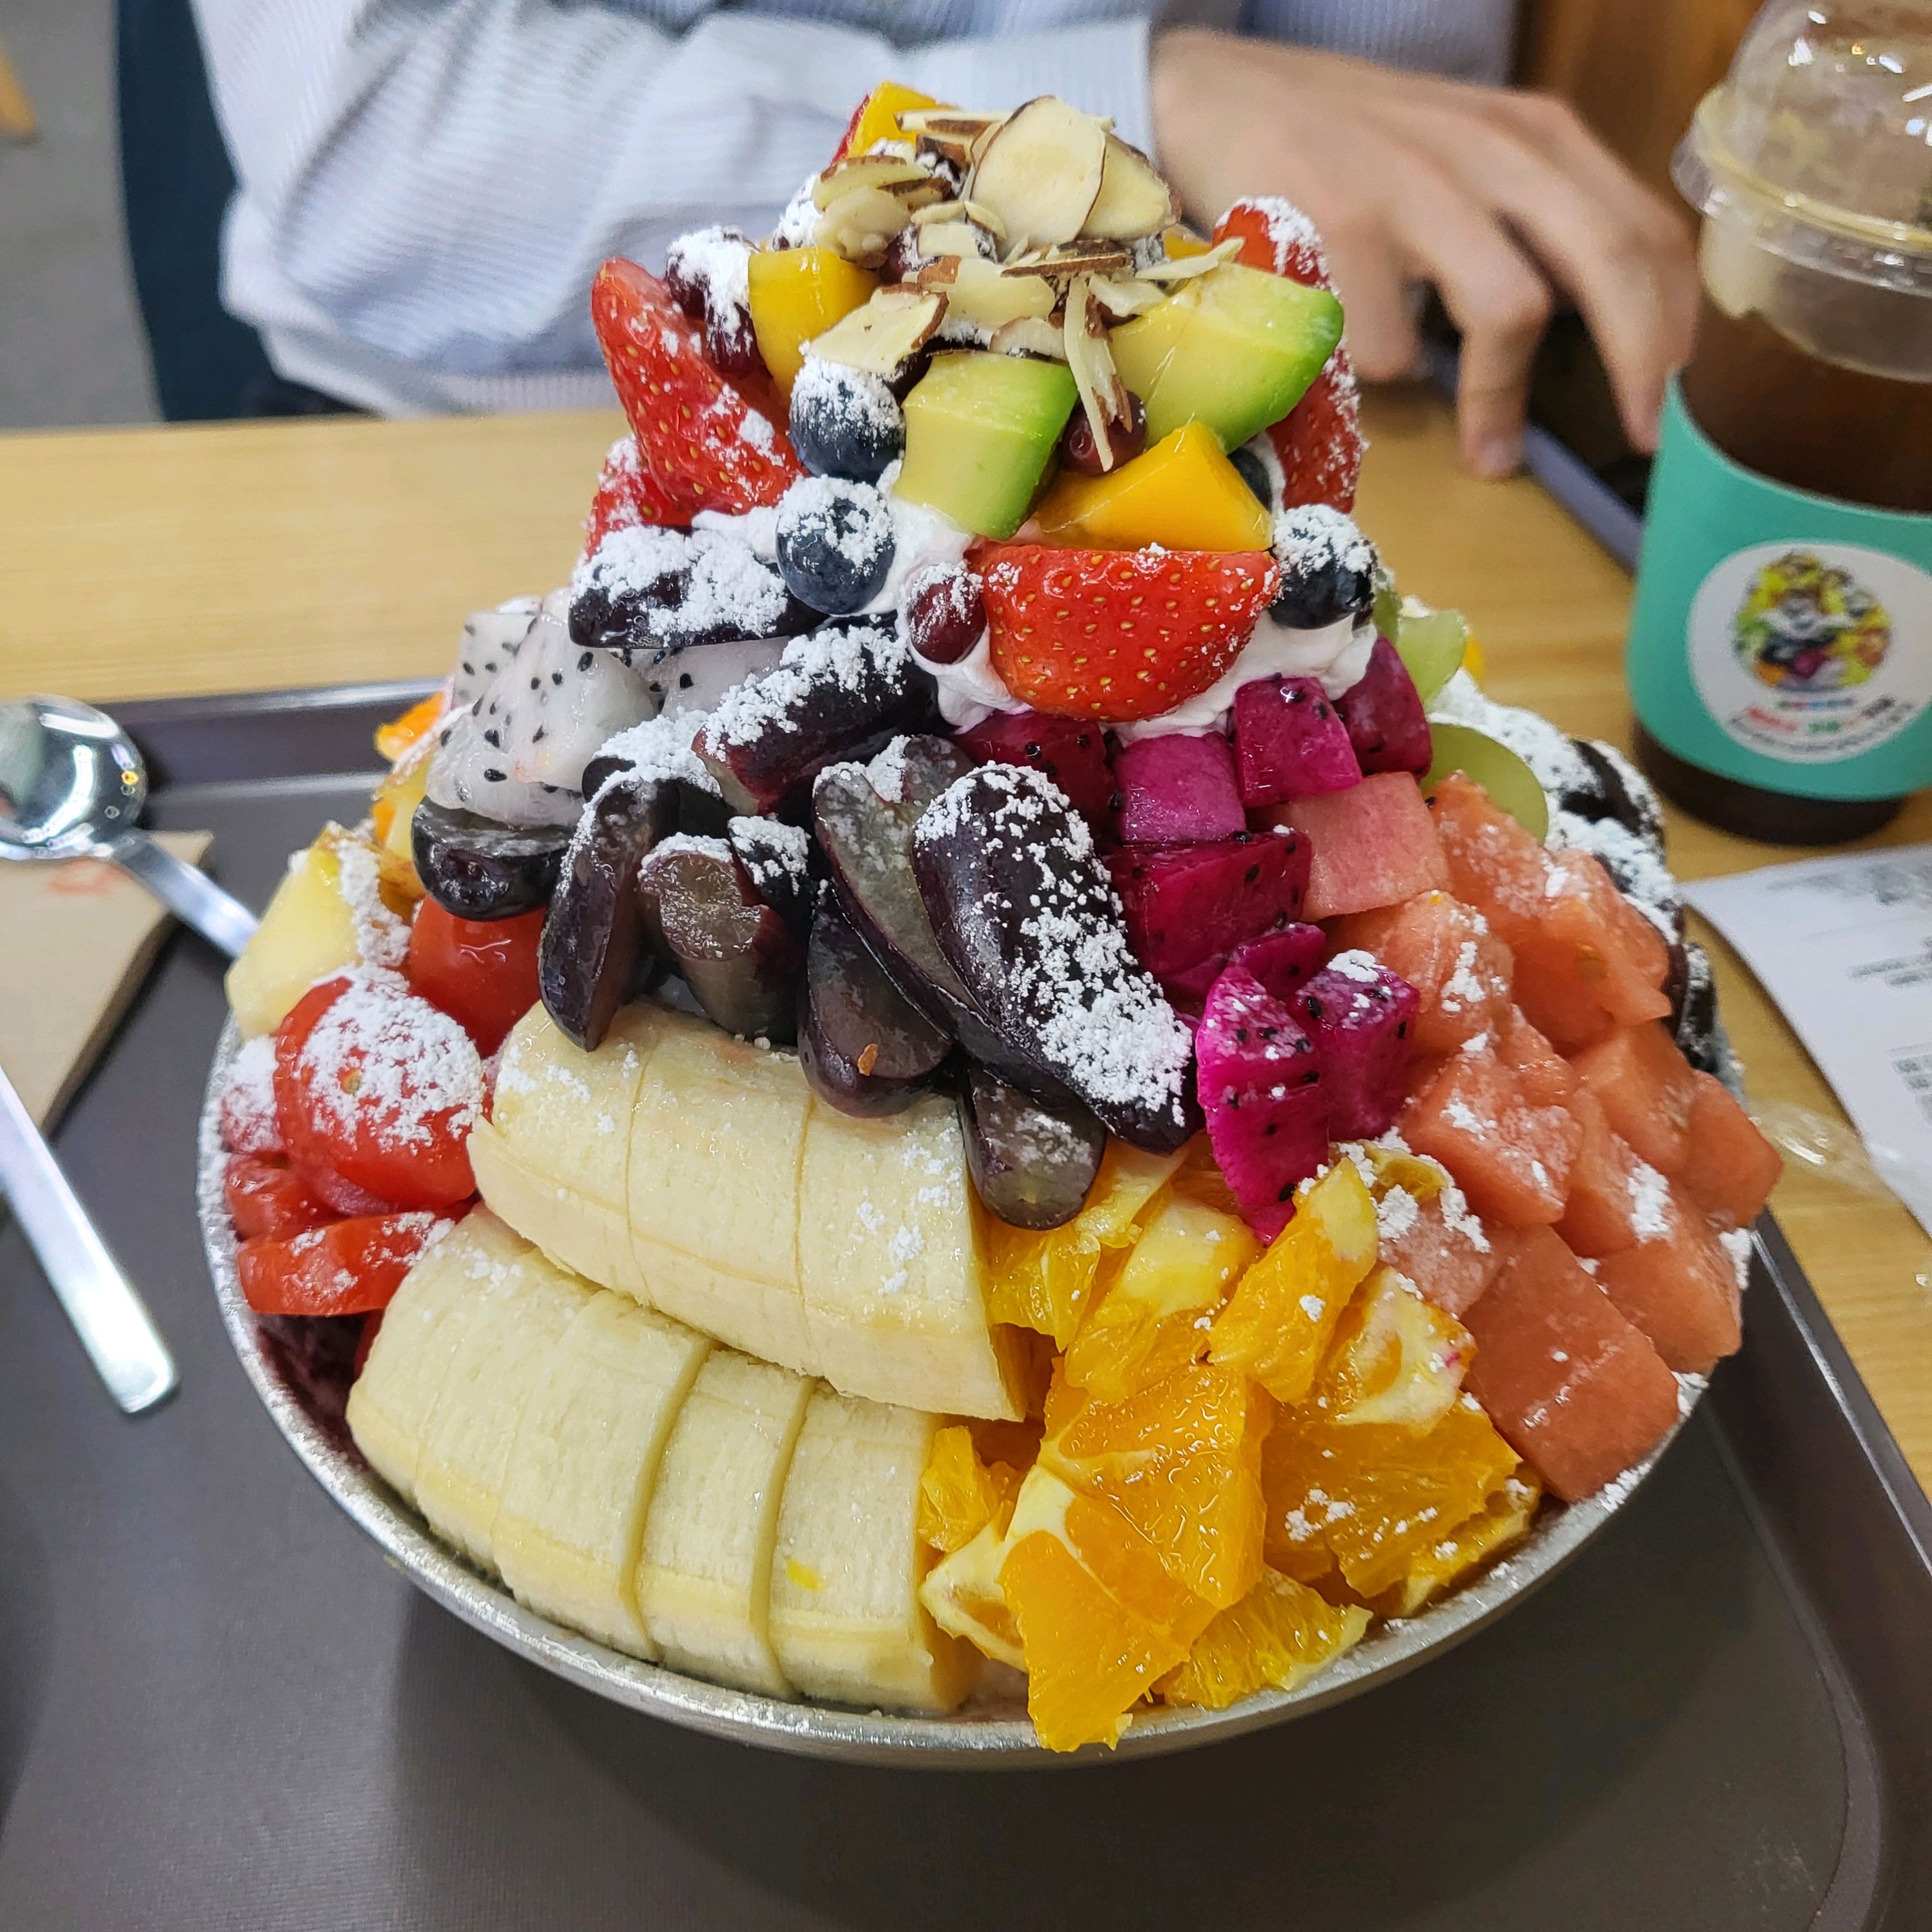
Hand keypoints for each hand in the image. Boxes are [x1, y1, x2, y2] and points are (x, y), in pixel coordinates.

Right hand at [1151, 31, 1697, 476]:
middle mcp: (1490, 149)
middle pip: (1607, 262)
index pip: (1645, 228)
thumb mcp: (1459, 158)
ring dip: (1502, 401)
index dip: (1680, 323)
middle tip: (1647, 440)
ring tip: (1491, 456)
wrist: (1214, 93)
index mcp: (1534, 135)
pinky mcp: (1340, 227)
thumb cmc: (1345, 149)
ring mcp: (1415, 186)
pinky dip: (1388, 376)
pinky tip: (1365, 368)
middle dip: (1641, 364)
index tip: (1687, 401)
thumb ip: (1528, 219)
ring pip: (1510, 309)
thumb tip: (1597, 324)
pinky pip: (1393, 344)